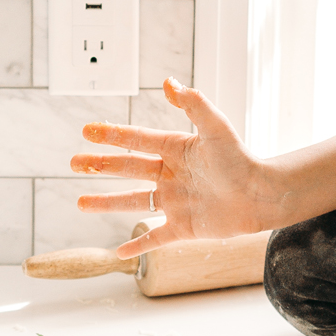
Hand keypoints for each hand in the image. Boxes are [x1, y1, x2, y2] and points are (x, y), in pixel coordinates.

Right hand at [70, 78, 271, 255]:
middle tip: (74, 163)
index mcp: (176, 149)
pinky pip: (154, 238)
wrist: (261, 195)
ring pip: (132, 202)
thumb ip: (193, 104)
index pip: (136, 140)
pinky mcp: (183, 227)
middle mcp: (171, 175)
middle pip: (127, 169)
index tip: (86, 130)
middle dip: (100, 166)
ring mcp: (174, 202)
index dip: (111, 135)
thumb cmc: (241, 159)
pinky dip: (136, 245)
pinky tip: (118, 252)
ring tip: (80, 203)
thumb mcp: (215, 127)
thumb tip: (169, 82)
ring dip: (106, 203)